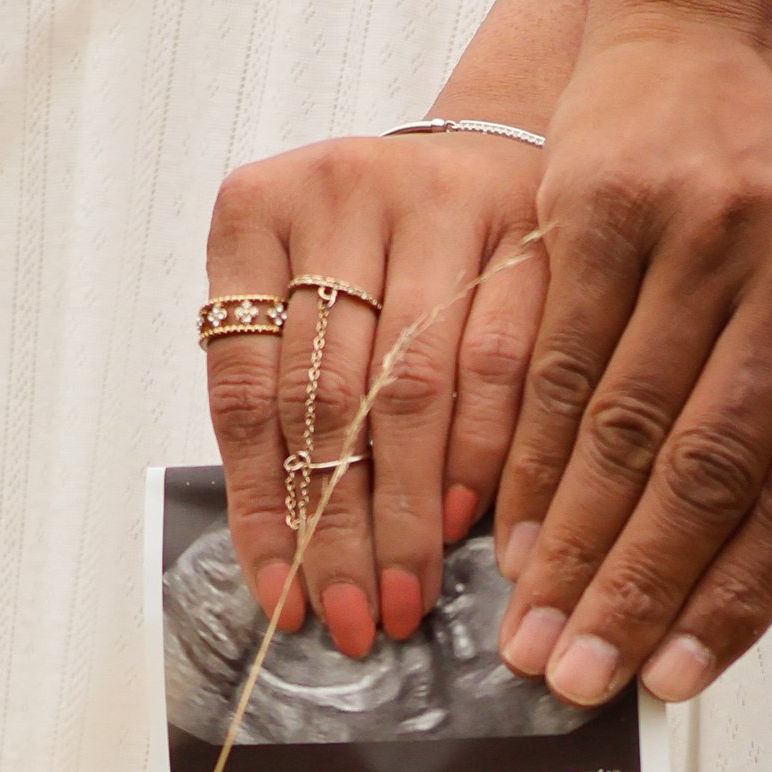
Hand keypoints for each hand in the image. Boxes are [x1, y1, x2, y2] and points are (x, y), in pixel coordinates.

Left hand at [202, 128, 550, 652]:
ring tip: (405, 594)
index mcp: (254, 212)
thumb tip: (298, 560)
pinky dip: (481, 453)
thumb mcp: (302, 295)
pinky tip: (464, 521)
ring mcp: (436, 200)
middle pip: (328, 398)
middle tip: (354, 617)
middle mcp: (339, 193)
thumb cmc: (378, 251)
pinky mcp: (526, 222)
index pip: (246, 389)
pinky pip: (502, 363)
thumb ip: (289, 399)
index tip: (285, 597)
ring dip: (409, 512)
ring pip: (412, 388)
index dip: (264, 508)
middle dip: (340, 529)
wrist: (486, 154)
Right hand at [492, 10, 771, 703]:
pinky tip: (511, 527)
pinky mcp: (612, 202)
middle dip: (634, 593)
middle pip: (710, 474)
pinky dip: (532, 460)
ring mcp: (712, 230)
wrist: (727, 33)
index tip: (671, 675)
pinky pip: (560, 363)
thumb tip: (712, 595)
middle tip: (576, 673)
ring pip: (627, 430)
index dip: (733, 600)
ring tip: (530, 625)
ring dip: (570, 547)